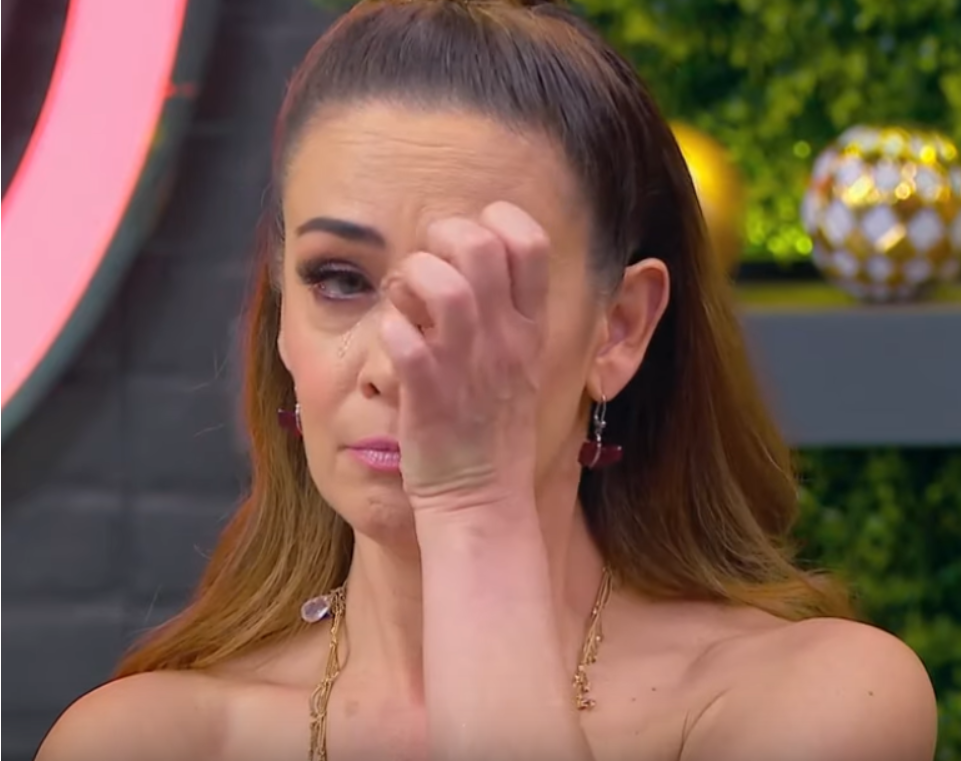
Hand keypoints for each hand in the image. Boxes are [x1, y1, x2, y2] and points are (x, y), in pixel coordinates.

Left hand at [379, 202, 549, 515]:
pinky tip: (393, 343)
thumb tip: (469, 269)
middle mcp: (502, 340)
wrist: (483, 500)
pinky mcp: (426, 394)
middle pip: (478, 245)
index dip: (498, 221)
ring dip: (409, 279)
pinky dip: (389, 329)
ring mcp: (464, 365)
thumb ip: (507, 316)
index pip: (532, 242)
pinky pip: (400, 336)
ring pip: (437, 283)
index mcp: (529, 329)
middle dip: (441, 238)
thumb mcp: (522, 367)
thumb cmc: (494, 431)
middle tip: (427, 268)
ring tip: (404, 302)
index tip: (474, 242)